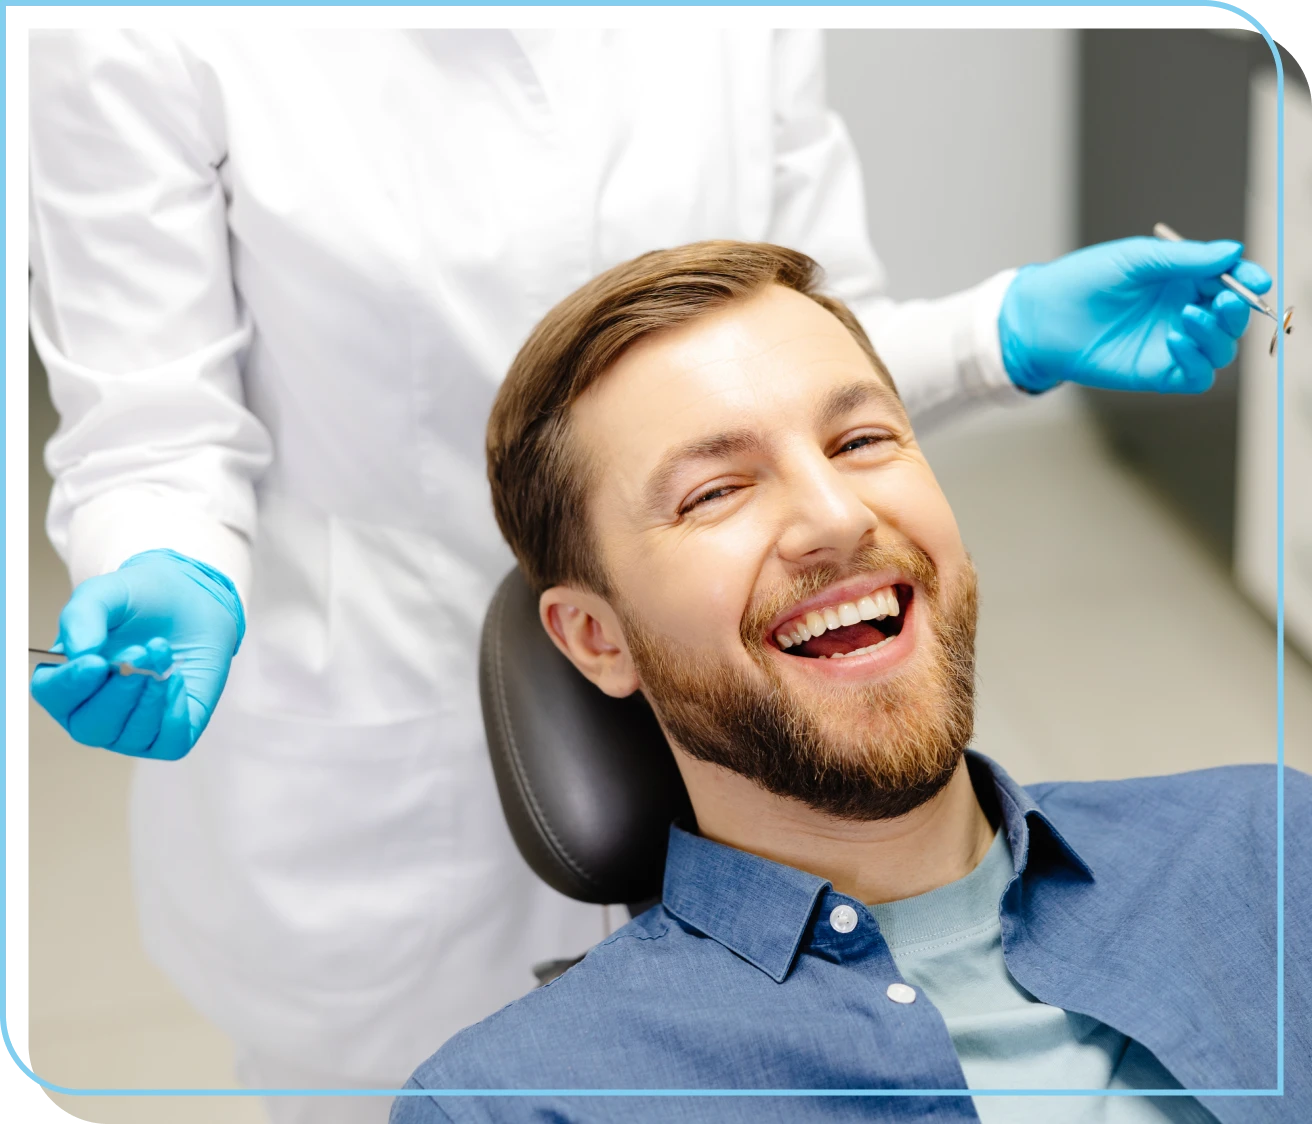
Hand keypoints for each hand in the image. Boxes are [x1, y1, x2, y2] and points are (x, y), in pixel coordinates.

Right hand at [30, 549, 244, 759]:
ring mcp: (131, 728)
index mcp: (67, 678)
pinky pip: (170, 743)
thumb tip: (80, 652)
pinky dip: (175, 712)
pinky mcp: (171, 732)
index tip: (96, 662)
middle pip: (91, 727)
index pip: (53, 696)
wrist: (193, 600)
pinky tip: (178, 677)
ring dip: (150, 696)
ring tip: (162, 652)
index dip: (71, 685)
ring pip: (130, 737)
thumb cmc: (141, 600)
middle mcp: (94, 711)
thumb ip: (83, 615)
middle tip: (141, 652)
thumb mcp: (107, 593)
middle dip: (119, 691)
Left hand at [998, 237, 1272, 393]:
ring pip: (1220, 349)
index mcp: (1183, 280)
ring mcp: (1172, 345)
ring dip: (1216, 334)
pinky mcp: (1157, 373)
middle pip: (1231, 318)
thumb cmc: (1084, 281)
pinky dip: (1197, 361)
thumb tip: (1233, 252)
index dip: (1248, 280)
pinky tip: (1175, 340)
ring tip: (1188, 316)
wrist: (1043, 317)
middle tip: (1222, 300)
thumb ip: (1183, 259)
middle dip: (1236, 310)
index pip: (1230, 281)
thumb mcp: (1135, 259)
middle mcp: (1183, 312)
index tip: (1256, 279)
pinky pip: (1196, 376)